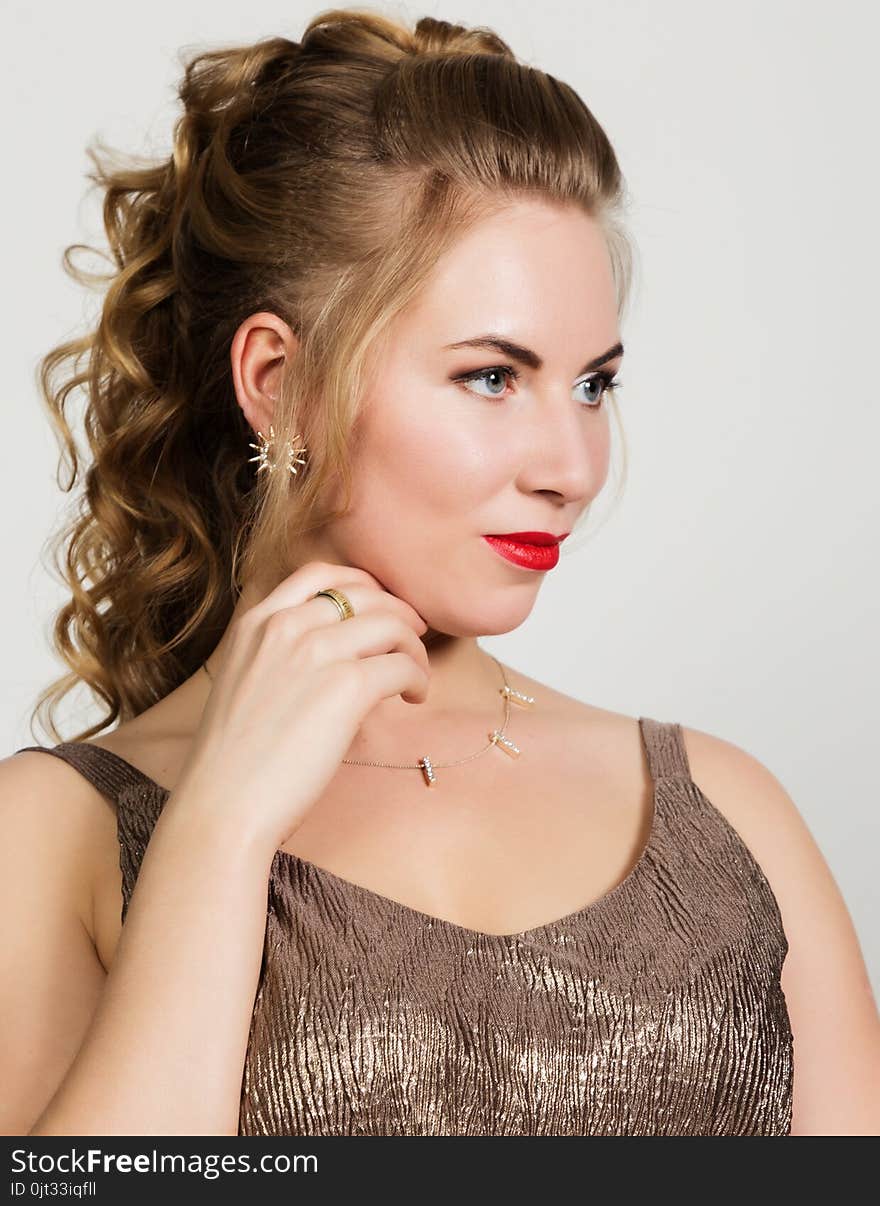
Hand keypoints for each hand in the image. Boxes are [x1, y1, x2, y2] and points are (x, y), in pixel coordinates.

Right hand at [169, 561, 430, 856]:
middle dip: (398, 612)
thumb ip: (280, 655)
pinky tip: (414, 697)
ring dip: (413, 647)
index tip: (380, 607)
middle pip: (364, 594)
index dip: (361, 585)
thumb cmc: (234, 760)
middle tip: (413, 636)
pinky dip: (418, 678)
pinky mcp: (346, 686)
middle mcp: (285, 626)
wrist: (223, 804)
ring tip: (416, 675)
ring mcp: (315, 652)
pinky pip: (402, 665)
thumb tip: (335, 654)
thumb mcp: (245, 682)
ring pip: (391, 624)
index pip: (319, 575)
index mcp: (256, 622)